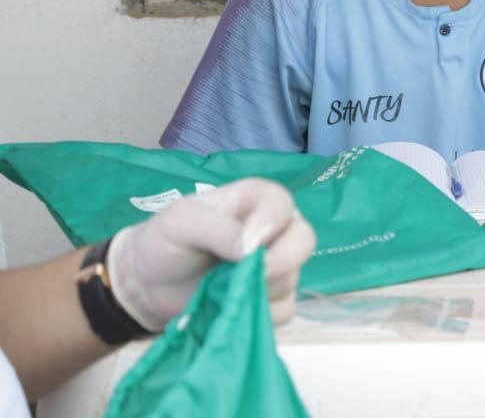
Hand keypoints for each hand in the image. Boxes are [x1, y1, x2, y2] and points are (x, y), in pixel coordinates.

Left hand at [106, 178, 315, 331]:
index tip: (245, 247)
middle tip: (247, 275)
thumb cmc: (165, 241)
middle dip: (281, 260)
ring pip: (293, 279)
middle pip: (304, 241)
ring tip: (220, 289)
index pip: (282, 204)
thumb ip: (218, 228)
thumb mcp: (181, 222)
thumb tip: (252, 250)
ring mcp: (278, 266)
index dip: (270, 224)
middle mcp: (275, 230)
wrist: (148, 283)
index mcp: (257, 201)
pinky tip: (230, 308)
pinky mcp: (273, 300)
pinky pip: (283, 311)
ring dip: (259, 289)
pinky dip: (258, 315)